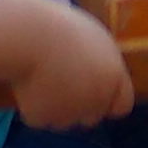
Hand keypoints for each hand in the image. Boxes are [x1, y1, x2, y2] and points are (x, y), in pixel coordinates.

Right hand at [11, 1, 134, 128]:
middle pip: (92, 117)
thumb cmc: (58, 27)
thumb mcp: (91, 38)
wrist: (26, 36)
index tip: (93, 95)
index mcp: (113, 77)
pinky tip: (25, 86)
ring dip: (54, 109)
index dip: (108, 101)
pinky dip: (32, 107)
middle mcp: (97, 100)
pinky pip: (39, 118)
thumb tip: (98, 74)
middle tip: (60, 87)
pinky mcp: (44, 118)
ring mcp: (71, 113)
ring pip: (63, 120)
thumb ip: (100, 62)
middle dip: (78, 108)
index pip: (122, 105)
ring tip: (38, 81)